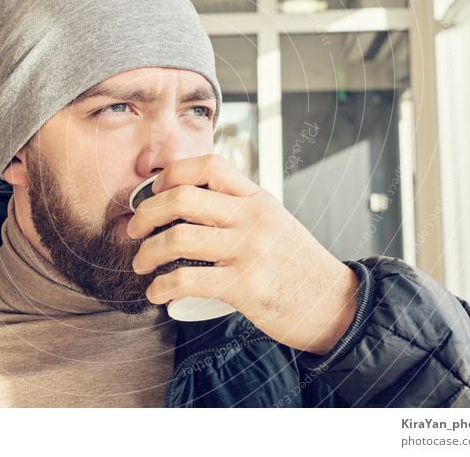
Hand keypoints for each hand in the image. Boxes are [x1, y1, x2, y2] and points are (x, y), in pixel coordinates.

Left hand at [127, 154, 359, 354]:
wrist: (335, 304)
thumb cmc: (298, 266)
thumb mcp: (274, 222)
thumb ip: (239, 209)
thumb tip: (192, 205)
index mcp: (256, 199)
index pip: (207, 165)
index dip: (171, 173)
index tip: (154, 191)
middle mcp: (251, 218)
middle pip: (182, 198)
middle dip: (146, 213)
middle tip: (134, 229)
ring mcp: (248, 251)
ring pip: (178, 238)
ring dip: (147, 252)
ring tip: (141, 264)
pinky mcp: (244, 286)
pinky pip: (187, 280)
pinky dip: (161, 286)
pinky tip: (157, 293)